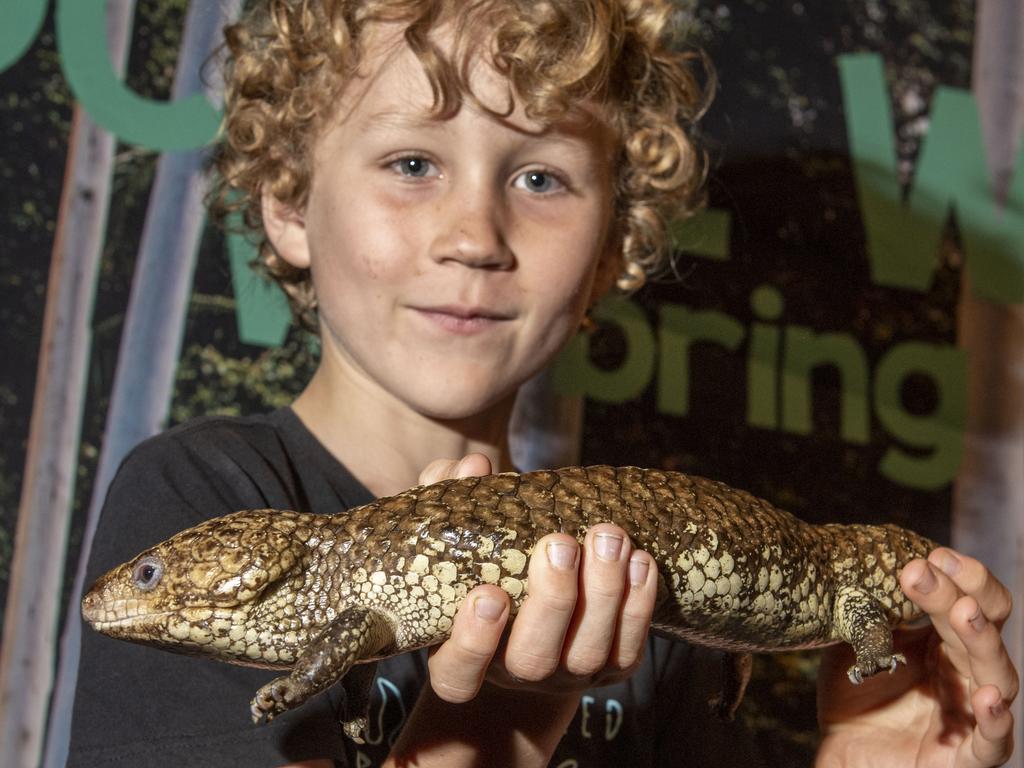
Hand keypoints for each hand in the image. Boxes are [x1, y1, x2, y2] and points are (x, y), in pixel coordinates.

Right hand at [416, 456, 658, 703]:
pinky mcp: (611, 667)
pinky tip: (639, 559)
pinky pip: (628, 646)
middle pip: (533, 660)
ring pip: (588, 651)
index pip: (458, 674)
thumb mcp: (458, 537)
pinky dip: (638, 603)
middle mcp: (513, 676)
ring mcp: (566, 676)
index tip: (487, 594)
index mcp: (461, 657)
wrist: (529, 614)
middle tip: (560, 544)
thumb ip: (452, 500)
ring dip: (603, 593)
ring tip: (608, 536)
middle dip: (552, 600)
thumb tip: (473, 465)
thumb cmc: (484, 565)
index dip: (472, 642)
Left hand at [817, 548, 1016, 766]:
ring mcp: (973, 714)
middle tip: (925, 569)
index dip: (961, 575)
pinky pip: (993, 742)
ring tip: (963, 612)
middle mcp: (968, 673)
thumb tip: (880, 566)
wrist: (843, 753)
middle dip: (957, 594)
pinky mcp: (966, 758)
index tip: (931, 555)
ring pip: (998, 676)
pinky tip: (988, 697)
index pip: (971, 599)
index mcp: (947, 641)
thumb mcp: (861, 643)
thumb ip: (874, 610)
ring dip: (982, 641)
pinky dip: (996, 720)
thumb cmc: (857, 694)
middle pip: (981, 628)